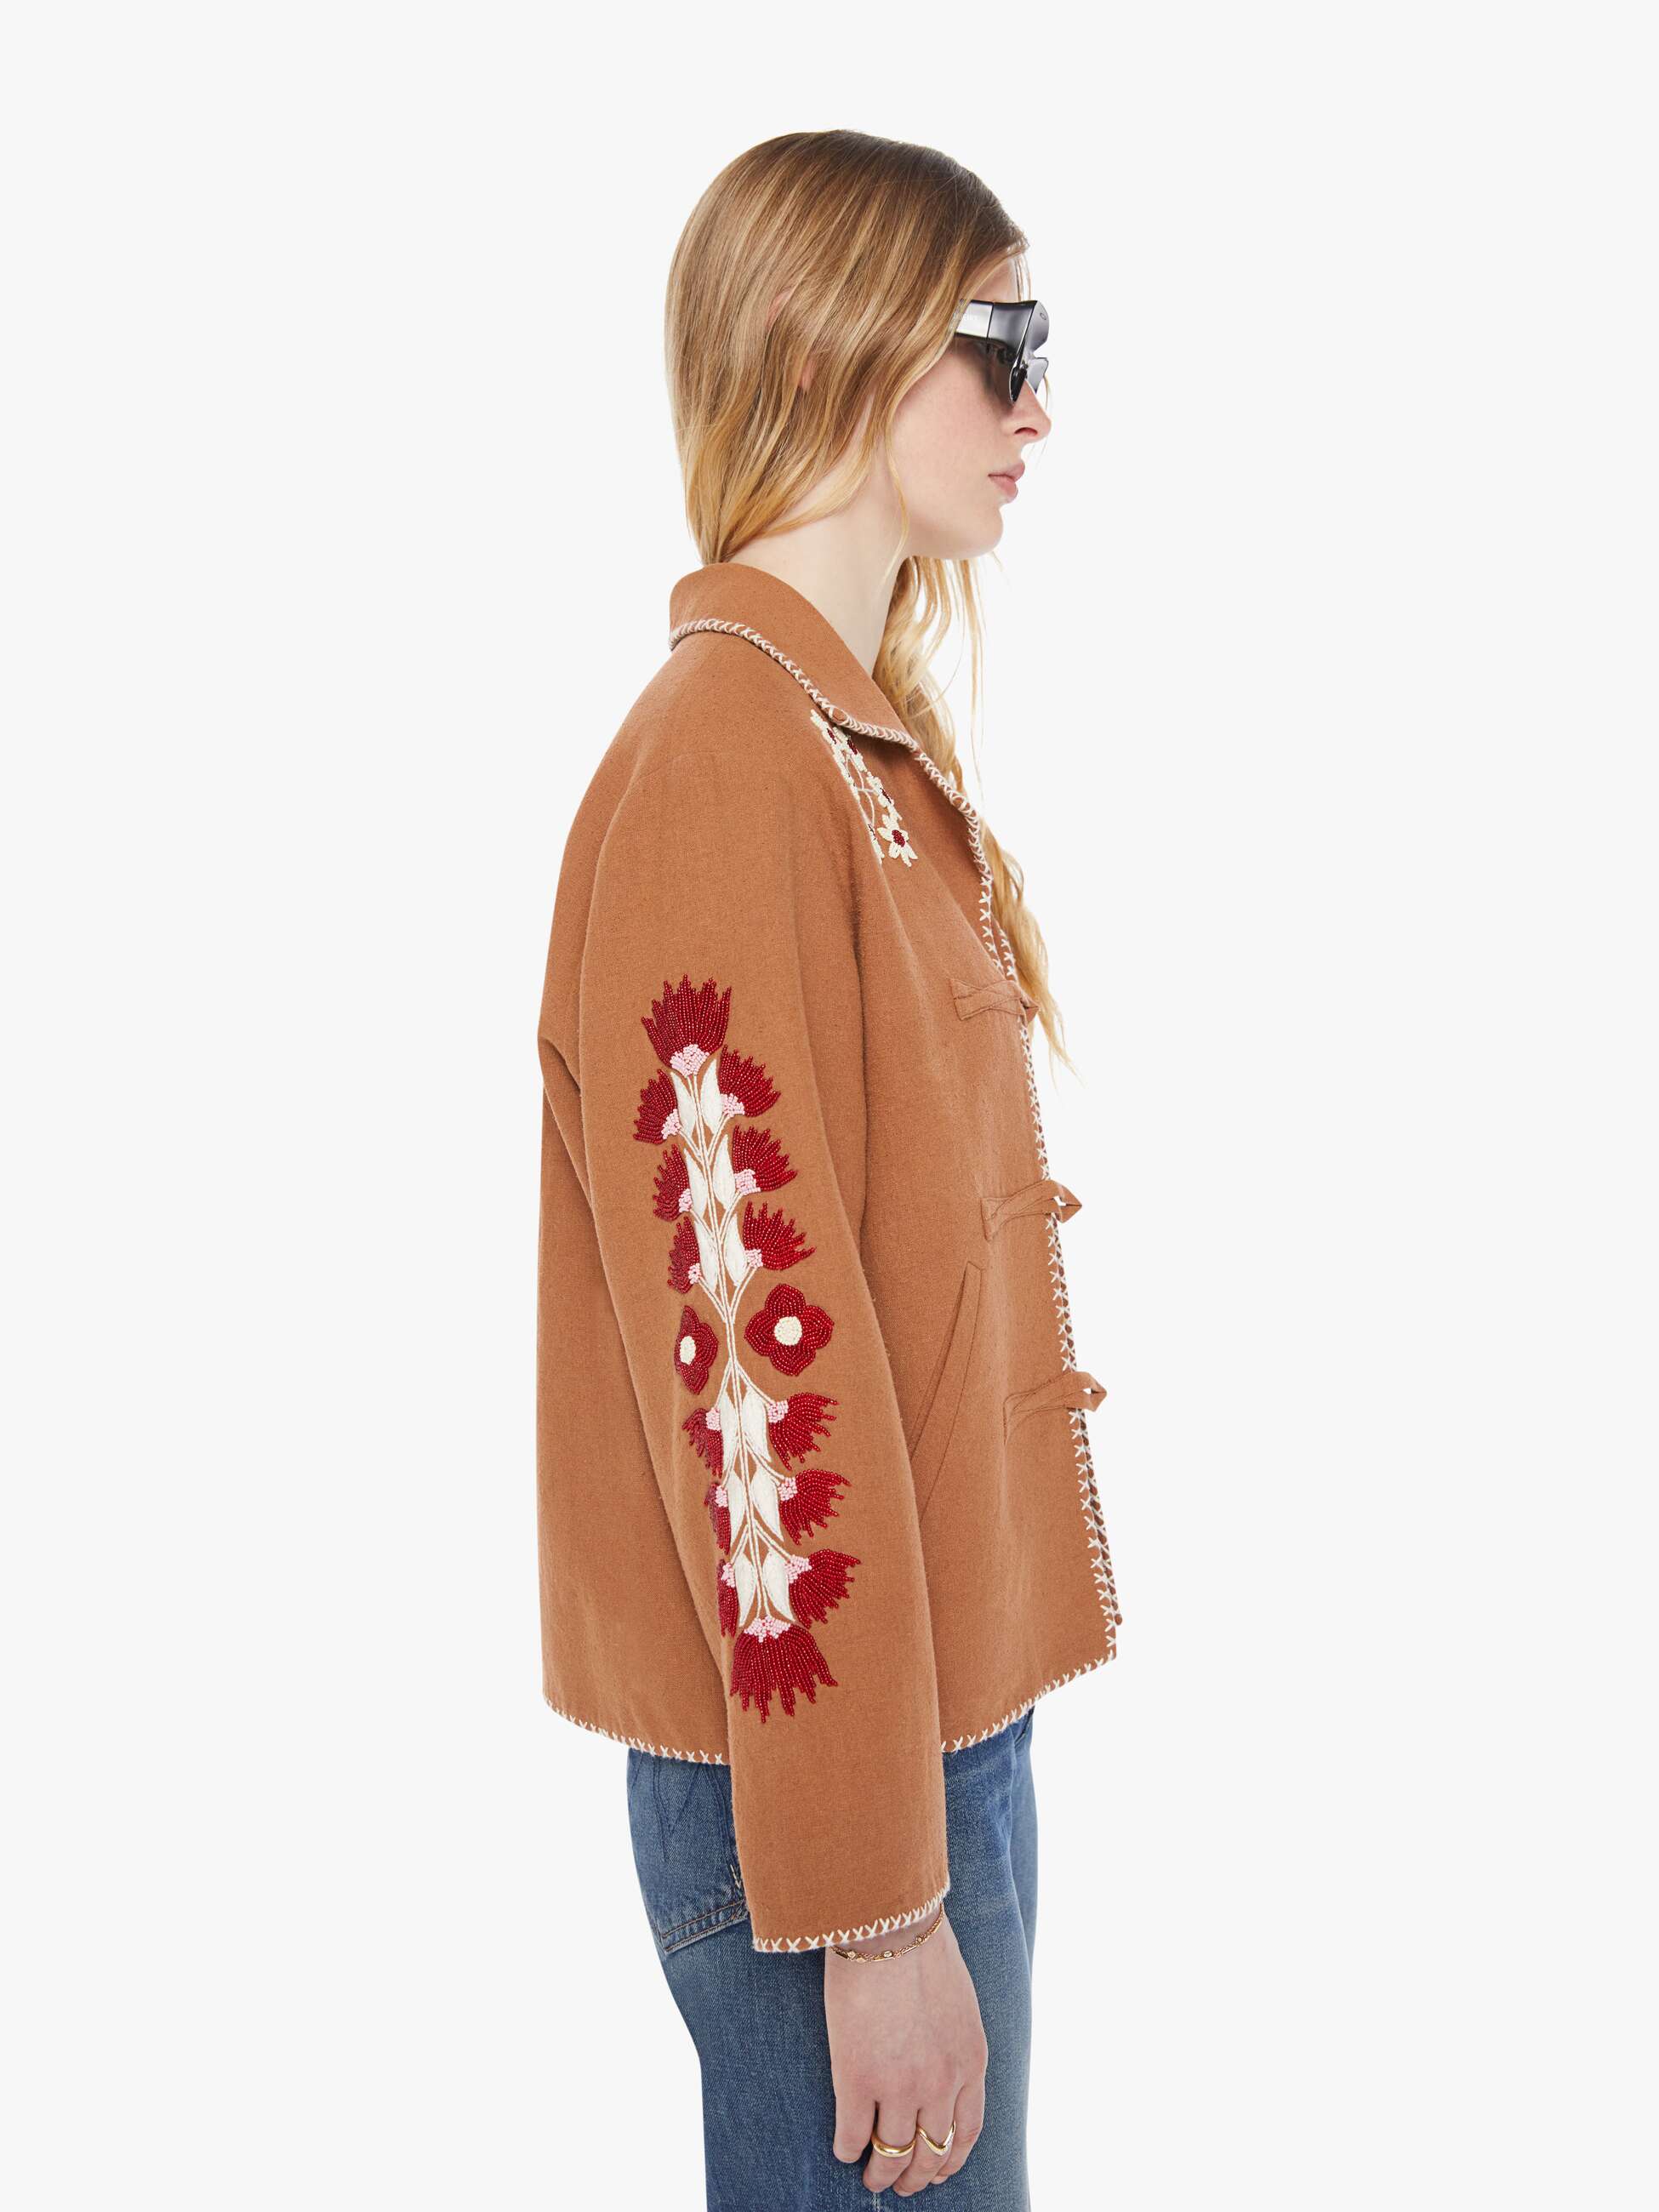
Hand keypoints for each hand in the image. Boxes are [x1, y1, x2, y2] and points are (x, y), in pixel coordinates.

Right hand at [825, 1909, 988, 2193]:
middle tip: (901, 2185)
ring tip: (869, 2177)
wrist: (891, 1925)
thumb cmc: (921, 1946)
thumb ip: (953, 2039)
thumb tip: (939, 2057)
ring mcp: (900, 2086)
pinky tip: (843, 2147)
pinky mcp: (857, 2079)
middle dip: (916, 2177)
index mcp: (970, 2062)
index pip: (966, 2132)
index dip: (950, 2159)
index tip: (937, 2170)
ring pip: (892, 2154)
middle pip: (931, 2153)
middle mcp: (941, 2084)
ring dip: (880, 2173)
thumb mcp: (958, 2001)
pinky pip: (852, 2135)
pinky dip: (847, 2148)